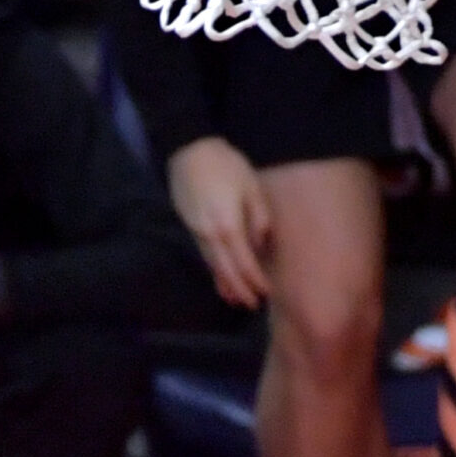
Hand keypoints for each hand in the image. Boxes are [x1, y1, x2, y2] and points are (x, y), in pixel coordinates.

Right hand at [167, 135, 270, 307]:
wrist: (189, 150)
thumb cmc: (226, 165)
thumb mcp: (252, 188)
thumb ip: (259, 218)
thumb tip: (261, 243)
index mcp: (228, 225)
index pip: (244, 261)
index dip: (255, 280)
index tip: (266, 293)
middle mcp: (209, 234)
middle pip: (225, 269)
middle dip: (239, 289)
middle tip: (252, 306)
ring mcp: (196, 231)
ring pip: (211, 264)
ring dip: (224, 283)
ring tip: (235, 299)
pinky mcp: (190, 226)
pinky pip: (204, 254)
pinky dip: (213, 269)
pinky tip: (218, 277)